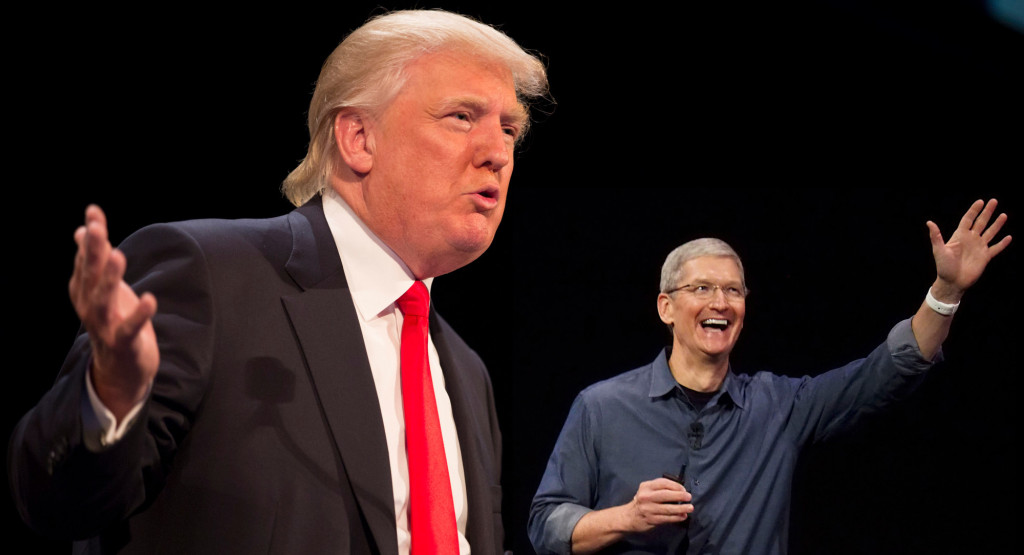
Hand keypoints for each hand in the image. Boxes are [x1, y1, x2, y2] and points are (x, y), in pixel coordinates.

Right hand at [69, 205, 158, 419]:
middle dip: (92, 252)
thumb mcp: (103, 288)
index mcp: (83, 290)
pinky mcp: (122, 343)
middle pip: (89, 276)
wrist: (120, 368)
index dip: (90, 235)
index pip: (85, 258)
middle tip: (96, 228)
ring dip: (109, 279)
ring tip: (118, 256)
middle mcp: (88, 306)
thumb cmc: (114, 320)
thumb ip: (94, 260)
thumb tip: (83, 229)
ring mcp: (104, 326)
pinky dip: (139, 316)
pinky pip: (129, 329)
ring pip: (102, 301)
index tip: (94, 212)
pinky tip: (150, 299)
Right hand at [625, 477, 692, 532]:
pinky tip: (683, 516)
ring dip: (681, 508)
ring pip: (668, 508)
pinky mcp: (651, 519)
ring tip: (690, 508)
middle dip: (680, 495)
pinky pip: (667, 518)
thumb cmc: (643, 501)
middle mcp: (646, 497)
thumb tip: (681, 490)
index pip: (663, 483)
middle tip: (689, 497)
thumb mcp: (648, 490)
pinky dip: (677, 517)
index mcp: (646, 487)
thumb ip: (661, 488)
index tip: (684, 489)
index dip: (676, 486)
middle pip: (666, 495)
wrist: (630, 516)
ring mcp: (648, 509)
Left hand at [927, 199, 1011, 301]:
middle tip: (994, 201)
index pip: (968, 219)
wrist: (952, 282)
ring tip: (1003, 215)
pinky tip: (1009, 237)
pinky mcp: (985, 257)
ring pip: (990, 232)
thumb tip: (929, 222)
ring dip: (997, 224)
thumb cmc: (943, 267)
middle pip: (981, 222)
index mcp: (960, 236)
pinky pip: (996, 248)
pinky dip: (1002, 243)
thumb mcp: (939, 250)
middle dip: (987, 212)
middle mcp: (971, 239)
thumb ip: (936, 236)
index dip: (974, 210)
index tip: (980, 201)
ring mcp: (979, 247)